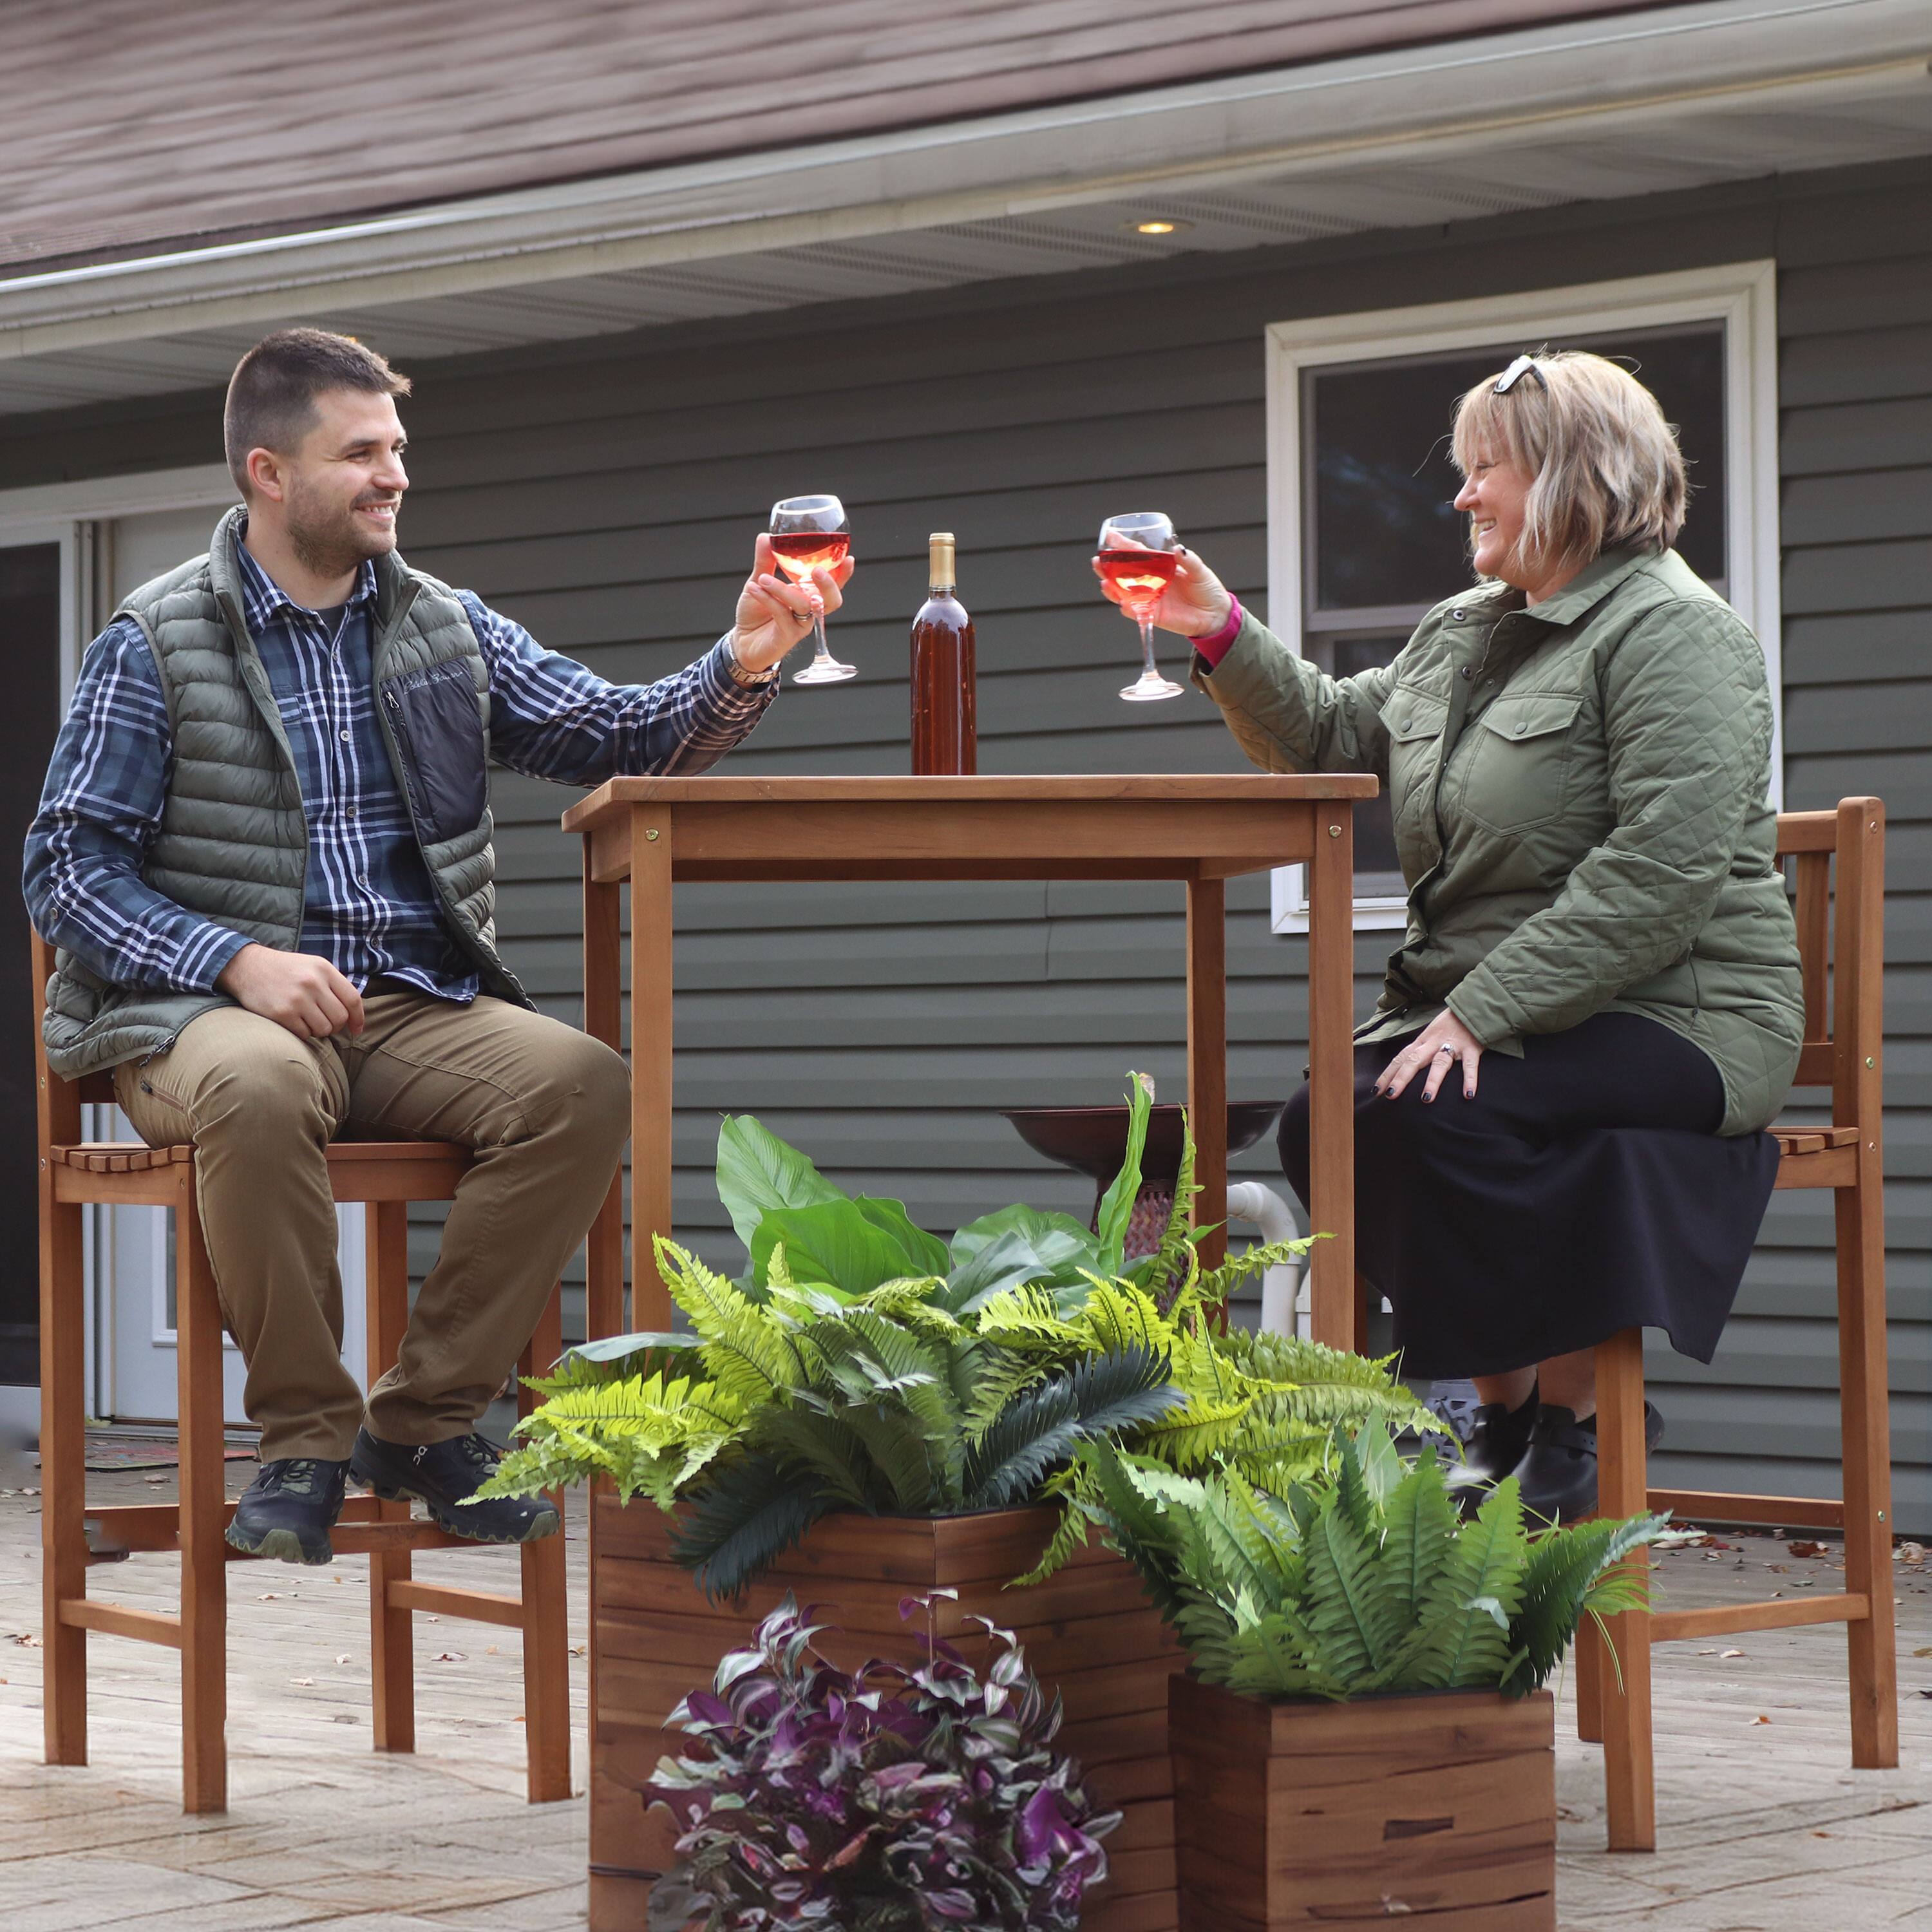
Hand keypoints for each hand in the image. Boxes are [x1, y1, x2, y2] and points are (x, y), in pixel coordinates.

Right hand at [217, 943, 364, 1039]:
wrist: (247, 967)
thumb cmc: (285, 970)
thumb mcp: (313, 966)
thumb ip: (333, 985)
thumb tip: (354, 1013)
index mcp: (324, 969)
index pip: (352, 999)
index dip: (358, 1018)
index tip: (356, 1029)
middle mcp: (313, 983)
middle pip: (340, 1018)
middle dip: (336, 1026)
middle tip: (325, 1023)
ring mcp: (297, 998)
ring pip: (324, 1029)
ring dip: (318, 1030)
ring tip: (307, 1020)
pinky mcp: (281, 1013)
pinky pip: (304, 1034)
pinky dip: (302, 1033)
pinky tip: (293, 1022)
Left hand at [731, 533, 855, 674]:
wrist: (742, 640)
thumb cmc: (755, 612)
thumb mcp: (759, 581)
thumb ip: (765, 561)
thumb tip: (766, 536)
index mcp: (808, 594)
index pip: (833, 584)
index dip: (843, 573)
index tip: (848, 558)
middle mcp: (809, 610)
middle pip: (832, 600)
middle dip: (829, 584)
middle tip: (816, 570)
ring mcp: (801, 625)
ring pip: (804, 605)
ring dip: (783, 589)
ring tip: (762, 579)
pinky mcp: (788, 637)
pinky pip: (783, 615)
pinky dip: (768, 599)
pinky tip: (753, 589)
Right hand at [1090, 539, 1233, 638]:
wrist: (1215, 614)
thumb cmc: (1207, 588)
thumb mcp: (1199, 570)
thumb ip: (1188, 560)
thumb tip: (1178, 549)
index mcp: (1159, 566)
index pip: (1137, 554)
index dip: (1123, 545)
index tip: (1110, 536)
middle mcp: (1151, 581)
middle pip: (1124, 573)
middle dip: (1108, 567)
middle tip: (1096, 561)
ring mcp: (1150, 598)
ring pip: (1124, 593)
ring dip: (1112, 588)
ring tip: (1103, 581)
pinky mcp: (1153, 614)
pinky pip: (1136, 611)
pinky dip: (1128, 608)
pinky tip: (1121, 602)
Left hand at [1374, 1012, 1484, 1102]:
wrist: (1473, 1006)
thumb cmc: (1450, 1024)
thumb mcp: (1431, 1035)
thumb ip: (1421, 1050)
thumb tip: (1407, 1070)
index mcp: (1422, 1041)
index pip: (1401, 1058)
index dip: (1388, 1074)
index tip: (1376, 1090)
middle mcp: (1433, 1043)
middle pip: (1414, 1061)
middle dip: (1401, 1078)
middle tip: (1391, 1095)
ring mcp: (1452, 1045)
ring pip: (1439, 1063)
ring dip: (1432, 1081)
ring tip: (1426, 1099)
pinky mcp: (1472, 1048)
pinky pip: (1469, 1065)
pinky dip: (1470, 1079)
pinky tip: (1468, 1095)